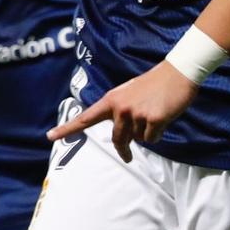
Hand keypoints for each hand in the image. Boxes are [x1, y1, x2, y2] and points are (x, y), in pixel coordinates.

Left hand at [46, 61, 198, 162]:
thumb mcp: (130, 93)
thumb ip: (121, 111)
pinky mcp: (153, 120)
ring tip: (155, 113)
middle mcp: (120, 108)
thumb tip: (124, 136)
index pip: (86, 118)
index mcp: (112, 100)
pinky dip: (159, 132)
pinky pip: (152, 139)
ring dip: (147, 132)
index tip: (50, 137)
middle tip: (127, 157)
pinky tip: (163, 116)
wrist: (179, 72)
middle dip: (123, 150)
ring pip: (138, 139)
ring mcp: (136, 114)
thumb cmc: (155, 83)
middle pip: (118, 139)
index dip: (67, 129)